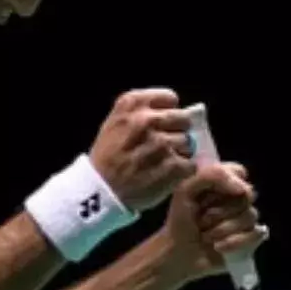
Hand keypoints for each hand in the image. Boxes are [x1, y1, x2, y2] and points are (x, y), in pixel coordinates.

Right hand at [88, 88, 197, 211]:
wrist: (100, 192)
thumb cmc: (108, 158)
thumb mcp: (114, 123)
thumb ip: (140, 113)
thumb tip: (174, 112)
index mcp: (131, 104)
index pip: (170, 98)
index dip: (169, 111)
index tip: (162, 124)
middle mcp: (146, 120)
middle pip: (183, 119)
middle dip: (177, 131)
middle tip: (164, 146)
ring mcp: (160, 143)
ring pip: (188, 142)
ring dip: (179, 153)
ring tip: (162, 162)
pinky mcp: (172, 166)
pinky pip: (190, 164)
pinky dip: (182, 171)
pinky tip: (166, 175)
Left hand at [162, 161, 269, 281]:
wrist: (178, 254)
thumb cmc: (180, 221)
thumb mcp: (186, 190)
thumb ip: (213, 176)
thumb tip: (243, 189)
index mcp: (222, 185)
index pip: (239, 172)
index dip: (230, 181)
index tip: (211, 192)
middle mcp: (237, 201)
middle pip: (247, 195)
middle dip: (220, 210)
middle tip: (201, 219)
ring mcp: (245, 221)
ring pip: (250, 216)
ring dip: (222, 228)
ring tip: (206, 236)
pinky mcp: (250, 241)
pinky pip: (255, 235)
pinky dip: (233, 242)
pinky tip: (218, 247)